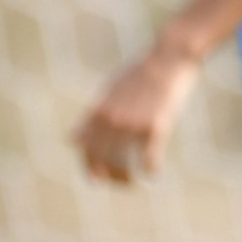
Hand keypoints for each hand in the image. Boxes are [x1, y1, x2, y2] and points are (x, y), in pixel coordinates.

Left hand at [74, 36, 204, 183]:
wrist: (168, 59)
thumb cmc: (140, 74)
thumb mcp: (109, 91)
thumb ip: (92, 117)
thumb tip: (73, 140)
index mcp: (99, 110)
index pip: (85, 148)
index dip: (89, 167)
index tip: (97, 179)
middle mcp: (112, 119)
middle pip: (102, 158)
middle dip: (108, 176)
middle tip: (119, 183)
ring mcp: (133, 123)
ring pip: (123, 162)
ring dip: (125, 177)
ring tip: (132, 182)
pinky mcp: (156, 125)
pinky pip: (149, 157)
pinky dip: (150, 168)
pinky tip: (153, 172)